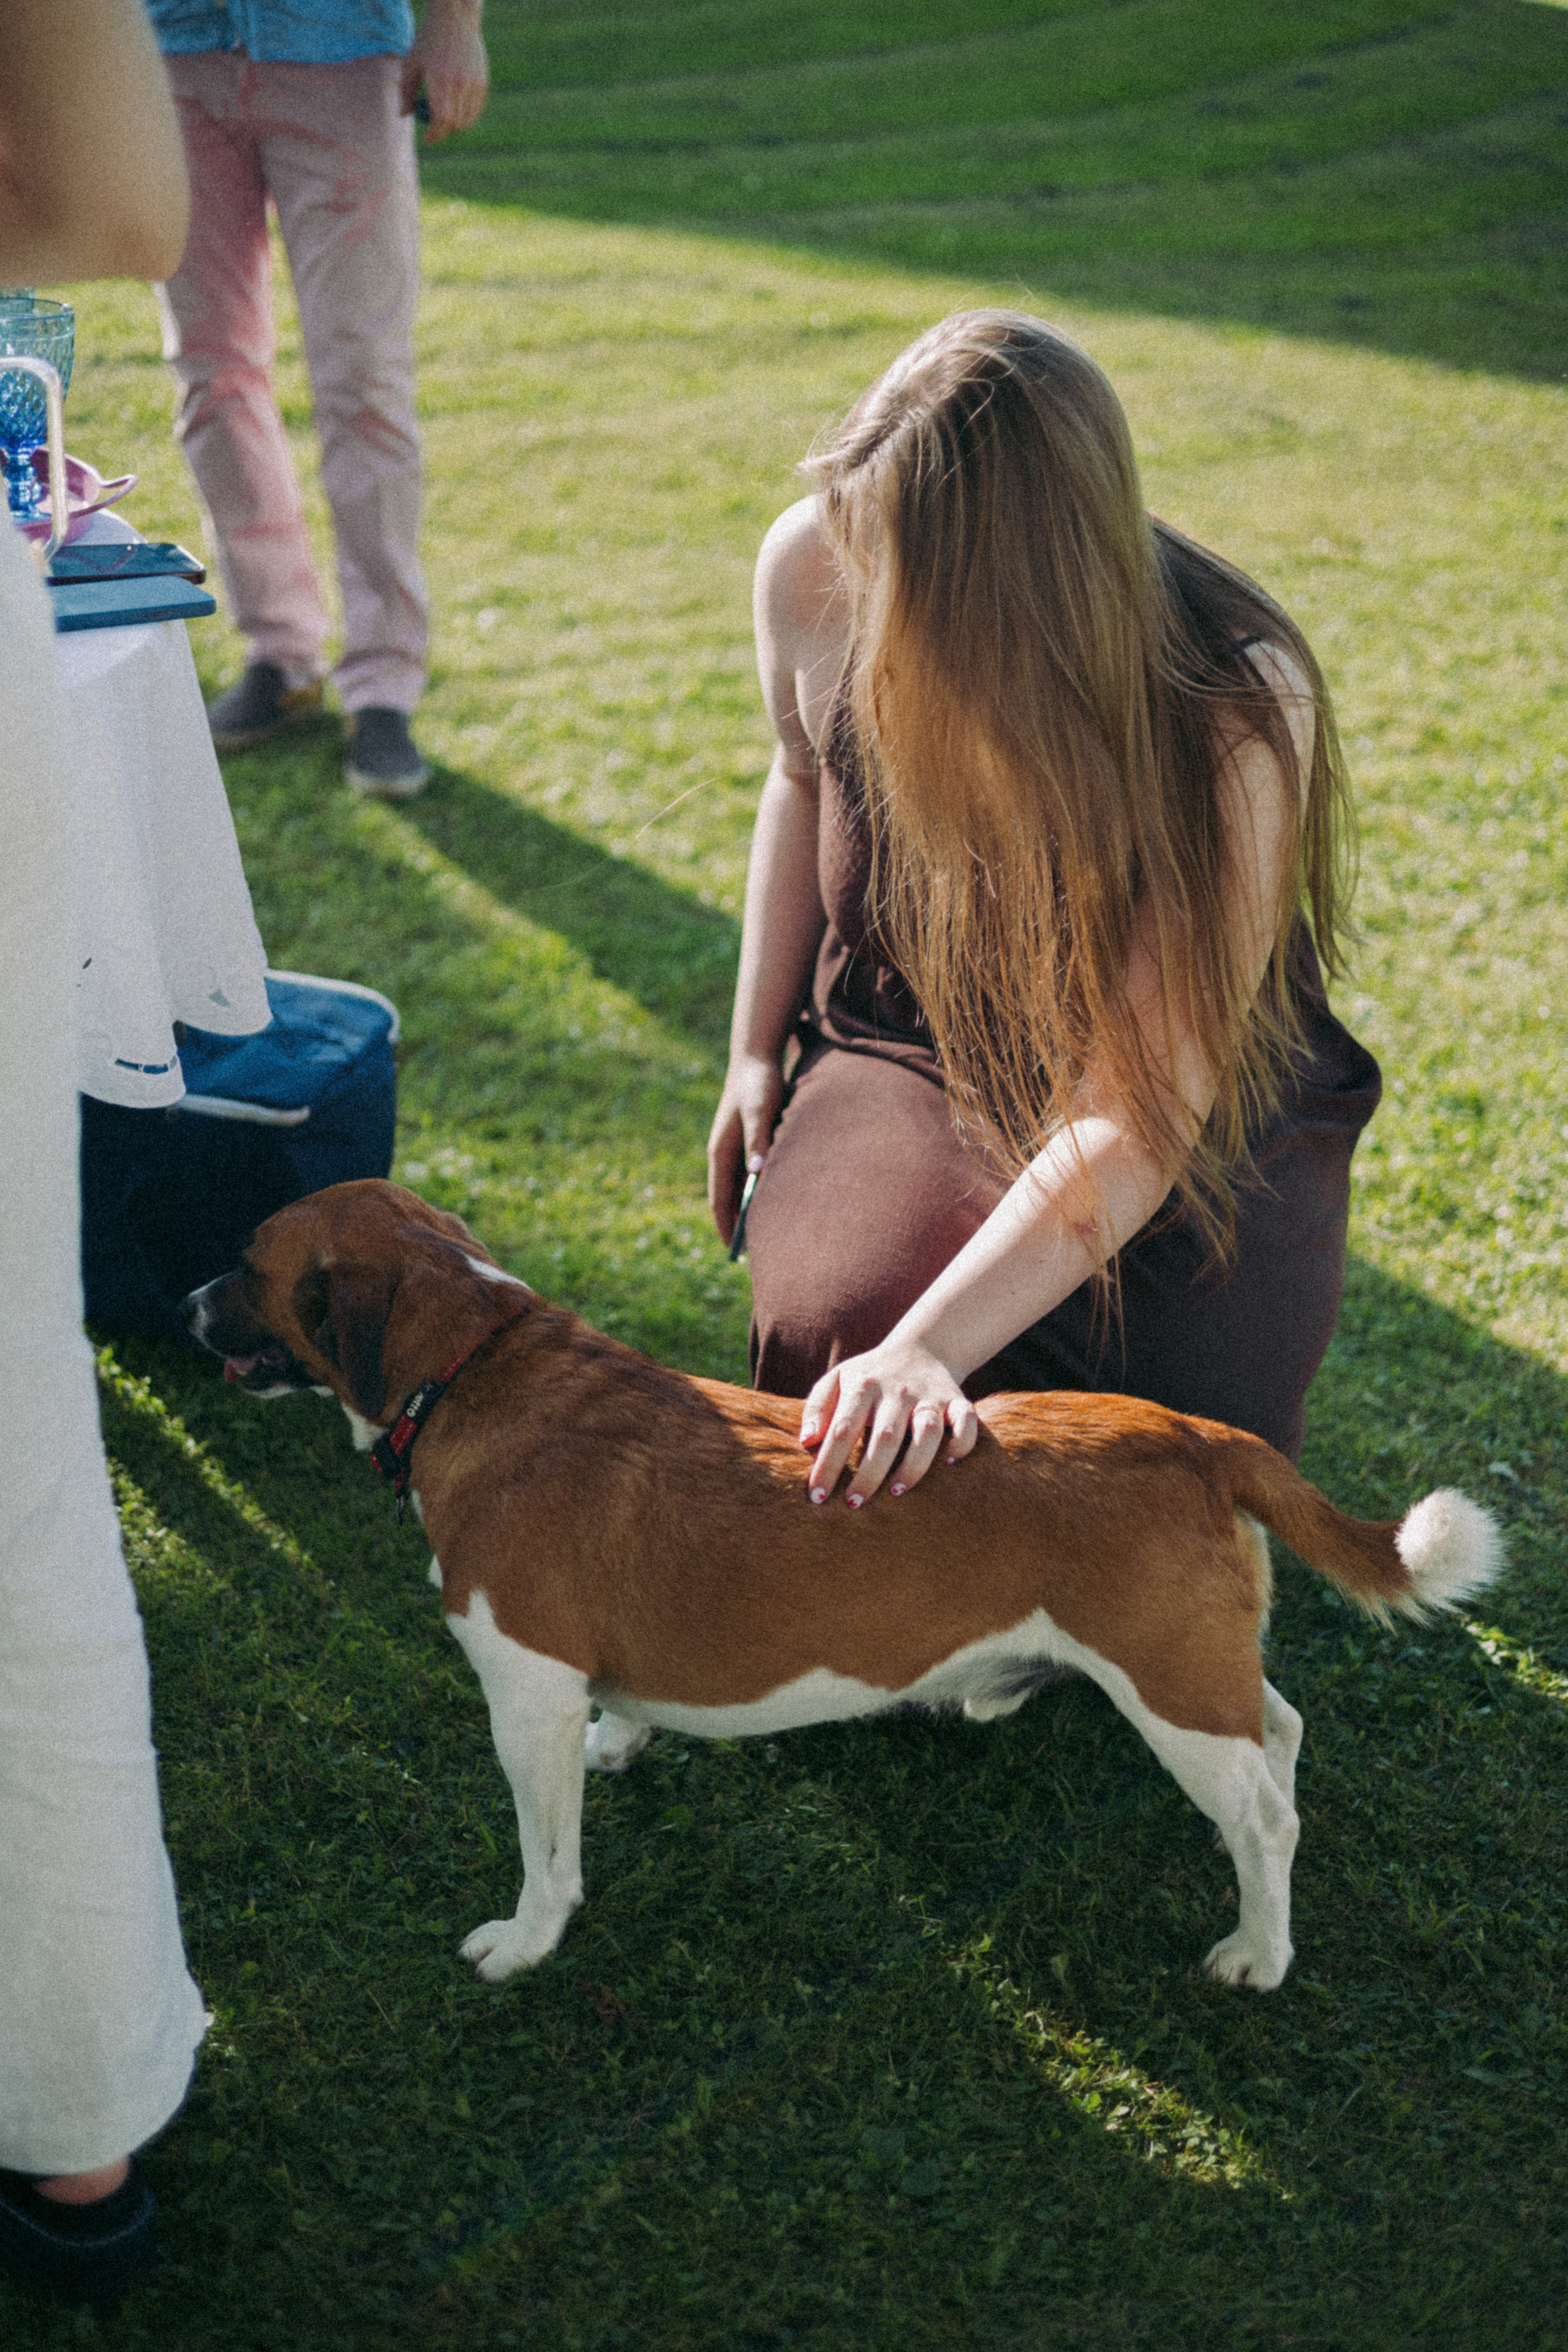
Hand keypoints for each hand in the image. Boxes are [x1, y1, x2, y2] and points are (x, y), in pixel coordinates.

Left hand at [400, 1, 488, 142]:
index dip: (434, 135)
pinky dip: (468, 114)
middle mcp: (459, 86)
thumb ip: (406, 91)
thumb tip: (403, 115)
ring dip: (456, 124)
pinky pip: (476, 108)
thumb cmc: (428, 40)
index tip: (428, 139)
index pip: (440, 121)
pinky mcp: (482, 81)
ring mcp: (473, 84)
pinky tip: (458, 109)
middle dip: (444, 131)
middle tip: (435, 129)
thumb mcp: (411, 63)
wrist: (454, 19)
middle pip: (454, 124)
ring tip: (446, 119)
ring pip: (467, 119)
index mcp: (439, 82)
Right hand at [707, 1053, 784, 1243]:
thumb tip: (756, 1174)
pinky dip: (757, 1194)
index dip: (725, 1225)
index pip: (719, 1198)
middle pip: (728, 1199)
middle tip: (753, 1253)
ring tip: (765, 1236)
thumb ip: (759, 1141)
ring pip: (739, 1189)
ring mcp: (736, 1149)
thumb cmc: (759, 1084)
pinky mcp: (749, 1143)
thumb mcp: (761, 1111)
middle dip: (737, 1225)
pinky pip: (750, 1177)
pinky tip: (775, 1205)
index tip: (734, 1251)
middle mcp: (725, 1154)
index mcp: (720, 1151)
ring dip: (748, 1211)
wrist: (758, 1057)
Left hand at [799, 1338, 978, 1507]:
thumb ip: (817, 1407)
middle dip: (868, 1474)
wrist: (923, 1349)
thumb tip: (805, 1442)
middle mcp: (897, 1390)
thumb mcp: (837, 1380)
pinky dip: (961, 1443)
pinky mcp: (957, 1401)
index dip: (828, 1464)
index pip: (842, 1428)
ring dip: (913, 1464)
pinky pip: (967, 1422)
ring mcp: (929, 1396)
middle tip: (854, 1504)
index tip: (817, 1496)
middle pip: (885, 1436)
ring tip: (896, 1490)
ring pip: (928, 1431)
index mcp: (863, 1385)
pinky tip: (948, 1464)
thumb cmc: (869, 1377)